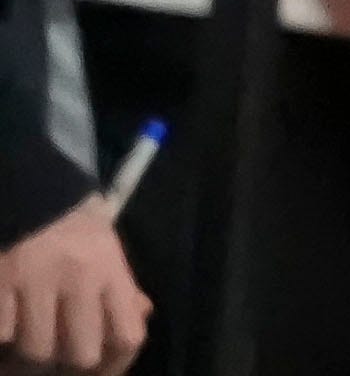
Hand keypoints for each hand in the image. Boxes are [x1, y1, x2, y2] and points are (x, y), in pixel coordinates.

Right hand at [0, 196, 145, 372]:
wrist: (34, 188)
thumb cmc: (74, 226)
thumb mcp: (107, 251)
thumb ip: (121, 290)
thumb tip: (140, 317)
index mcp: (111, 271)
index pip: (127, 336)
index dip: (113, 367)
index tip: (95, 373)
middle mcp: (79, 276)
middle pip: (81, 354)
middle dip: (64, 367)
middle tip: (50, 362)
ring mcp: (36, 278)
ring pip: (36, 350)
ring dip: (24, 358)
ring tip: (18, 347)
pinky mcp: (0, 277)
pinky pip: (1, 333)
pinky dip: (1, 336)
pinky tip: (4, 324)